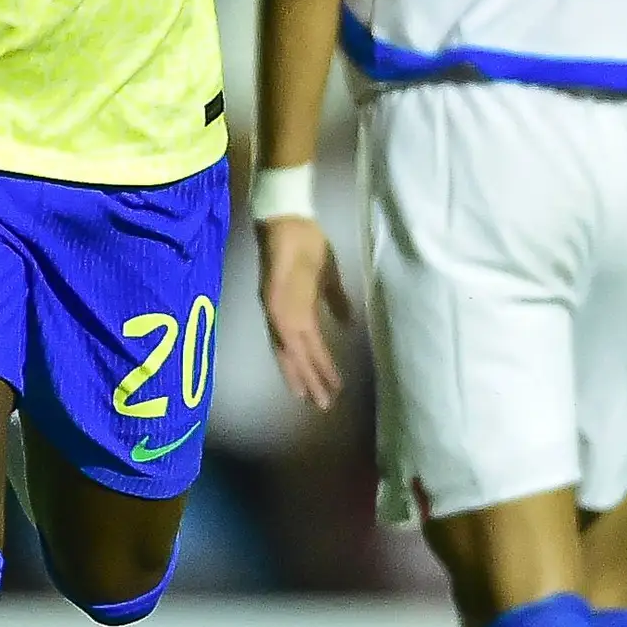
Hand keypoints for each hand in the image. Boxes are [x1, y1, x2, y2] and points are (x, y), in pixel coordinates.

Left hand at [259, 213, 356, 411]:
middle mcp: (280, 315)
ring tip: (322, 397)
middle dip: (310, 381)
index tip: (321, 390)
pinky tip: (312, 371)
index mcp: (289, 308)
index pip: (298, 347)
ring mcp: (279, 310)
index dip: (307, 369)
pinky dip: (303, 355)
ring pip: (294, 352)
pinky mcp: (279, 302)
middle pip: (294, 356)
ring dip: (309, 375)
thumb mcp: (326, 276)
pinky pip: (292, 336)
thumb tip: (347, 323)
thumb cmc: (307, 242)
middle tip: (323, 406)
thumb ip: (334, 300)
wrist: (288, 220)